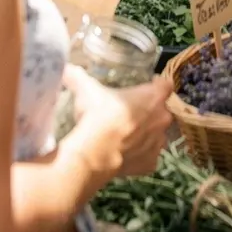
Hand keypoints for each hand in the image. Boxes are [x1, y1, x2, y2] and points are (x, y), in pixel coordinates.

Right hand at [64, 65, 172, 179]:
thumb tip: (66, 68)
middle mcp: (162, 118)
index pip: (165, 85)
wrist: (93, 154)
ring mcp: (158, 143)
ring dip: (146, 134)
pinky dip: (140, 155)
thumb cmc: (96, 116)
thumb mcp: (86, 90)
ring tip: (126, 134)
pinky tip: (125, 153)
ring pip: (157, 135)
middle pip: (162, 111)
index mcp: (153, 97)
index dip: (157, 85)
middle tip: (131, 112)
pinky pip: (149, 157)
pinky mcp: (151, 163)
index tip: (147, 86)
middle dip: (150, 111)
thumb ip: (78, 76)